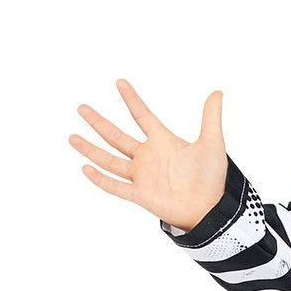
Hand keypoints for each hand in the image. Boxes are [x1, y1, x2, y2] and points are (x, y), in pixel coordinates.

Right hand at [69, 80, 227, 230]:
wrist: (210, 208)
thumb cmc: (212, 178)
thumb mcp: (212, 143)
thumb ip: (211, 117)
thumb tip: (218, 92)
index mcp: (163, 141)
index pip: (142, 115)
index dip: (131, 99)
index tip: (120, 82)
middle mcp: (148, 156)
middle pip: (117, 136)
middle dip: (99, 122)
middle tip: (82, 108)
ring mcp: (142, 175)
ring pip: (109, 159)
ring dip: (91, 148)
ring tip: (72, 137)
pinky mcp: (140, 194)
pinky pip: (115, 186)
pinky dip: (100, 178)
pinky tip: (85, 168)